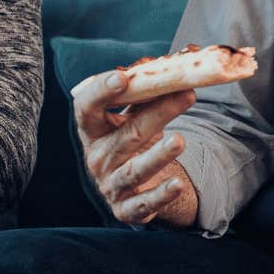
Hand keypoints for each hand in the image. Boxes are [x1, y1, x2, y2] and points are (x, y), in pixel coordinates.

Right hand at [73, 70, 196, 224]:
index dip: (100, 92)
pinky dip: (160, 195)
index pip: (86, 109)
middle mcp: (97, 158)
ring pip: (134, 170)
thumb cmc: (131, 139)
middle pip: (125, 136)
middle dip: (157, 114)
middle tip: (187, 96)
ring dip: (158, 156)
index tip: (122, 76)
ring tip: (180, 141)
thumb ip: (144, 91)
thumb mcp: (132, 115)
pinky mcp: (126, 209)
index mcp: (93, 130)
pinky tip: (177, 184)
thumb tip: (168, 63)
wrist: (134, 185)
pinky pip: (143, 204)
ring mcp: (110, 185)